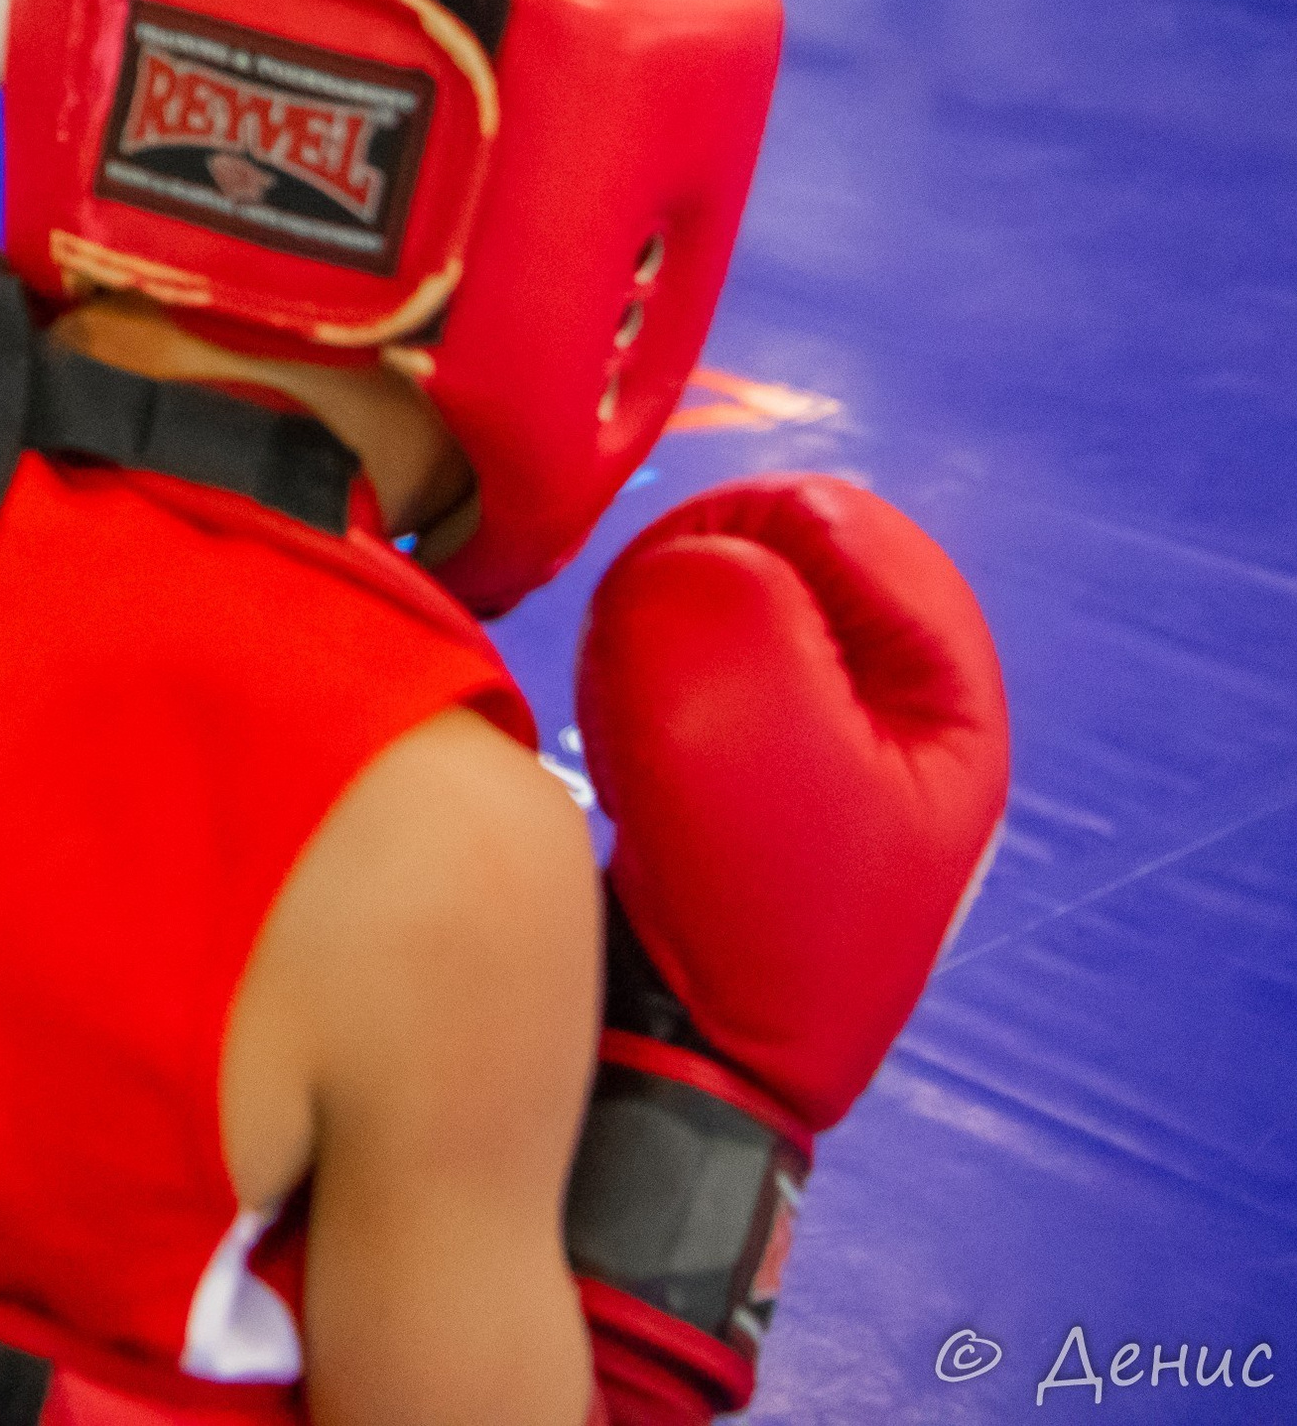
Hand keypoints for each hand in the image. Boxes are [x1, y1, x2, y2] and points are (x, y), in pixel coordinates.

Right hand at [565, 476, 1009, 1421]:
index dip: (756, 519)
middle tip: (640, 603)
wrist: (702, 1062)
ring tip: (634, 680)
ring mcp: (839, 761)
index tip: (667, 555)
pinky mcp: (773, 788)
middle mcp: (906, 725)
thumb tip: (698, 554)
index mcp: (947, 706)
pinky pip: (716, 680)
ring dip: (681, 623)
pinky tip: (635, 729)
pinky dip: (667, 677)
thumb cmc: (745, 909)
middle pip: (811, 569)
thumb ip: (719, 595)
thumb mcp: (737, 727)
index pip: (860, 533)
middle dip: (716, 568)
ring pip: (751, 620)